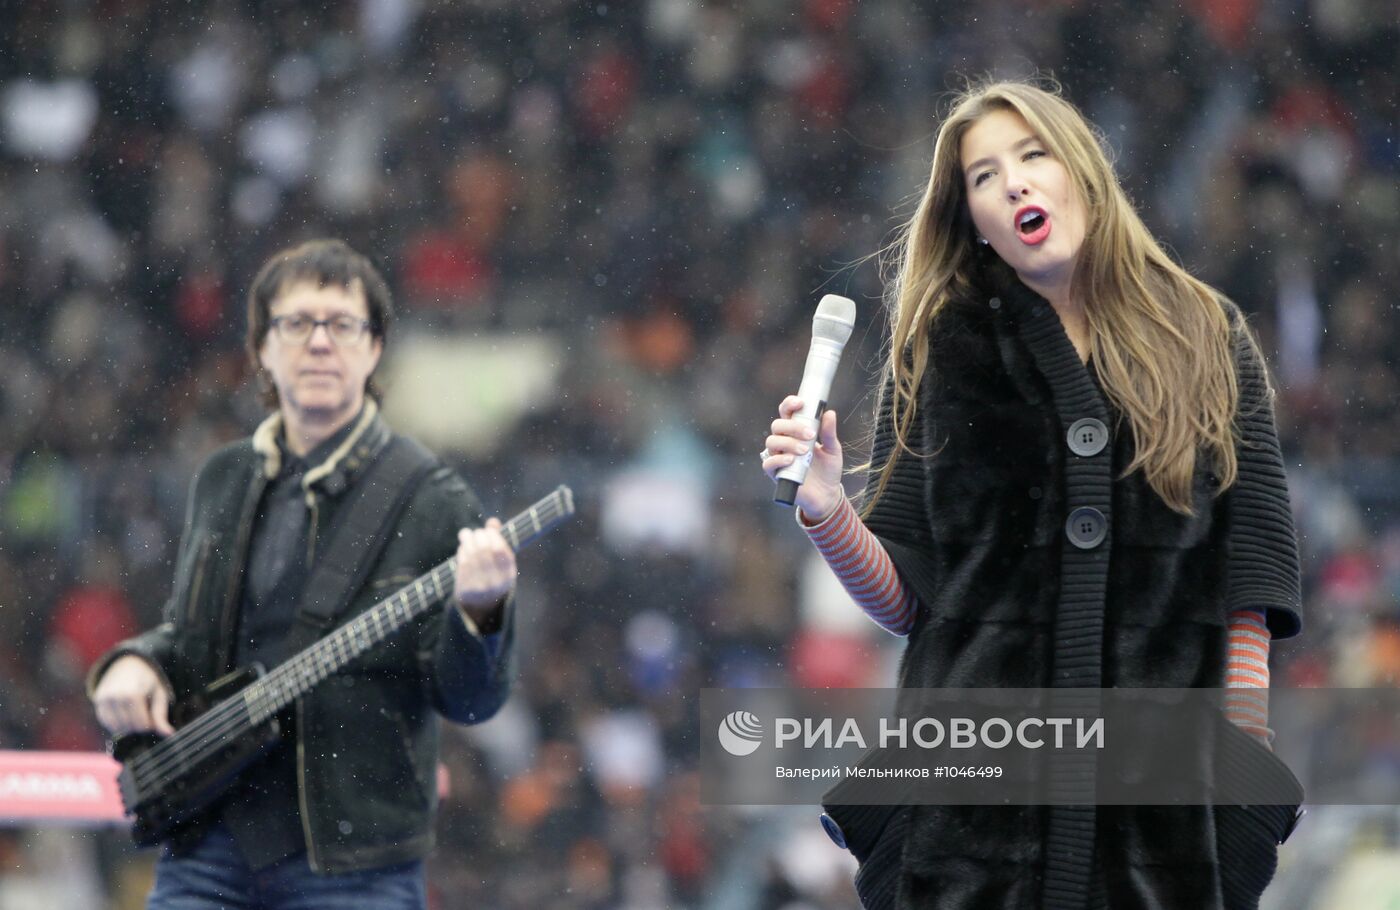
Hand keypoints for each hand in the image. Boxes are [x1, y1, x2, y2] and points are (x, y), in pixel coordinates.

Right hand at [91, 655, 174, 736]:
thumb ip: (161, 715)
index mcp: (133, 695)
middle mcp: (116, 697)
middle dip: (139, 726)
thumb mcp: (159, 693)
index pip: (142, 724)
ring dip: (127, 726)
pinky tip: (124, 714)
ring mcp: (104, 699)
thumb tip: (169, 734)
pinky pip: (106, 722)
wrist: (128, 663)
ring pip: (117, 728)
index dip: (150, 725)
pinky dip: (116, 723)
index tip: (153, 718)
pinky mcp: (97, 700)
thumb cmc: (148, 680)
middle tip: (144, 715)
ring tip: (135, 714)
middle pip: (129, 727)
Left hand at [452, 518, 516, 623]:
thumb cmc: (495, 575)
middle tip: (476, 532)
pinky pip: (462, 565)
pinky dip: (462, 552)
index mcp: (509, 575)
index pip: (499, 550)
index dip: (492, 536)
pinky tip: (463, 547)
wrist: (484, 605)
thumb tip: (493, 521)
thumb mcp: (502, 561)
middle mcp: (496, 582)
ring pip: (471, 556)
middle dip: (478, 537)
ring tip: (466, 534)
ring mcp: (480, 587)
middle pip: (483, 552)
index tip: (488, 530)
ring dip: (467, 541)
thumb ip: (499, 540)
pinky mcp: (466, 589)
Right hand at [762, 395, 843, 520]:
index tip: (801, 403)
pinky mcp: (776, 474)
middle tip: (810, 434)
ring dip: (788, 443)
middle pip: (777, 426)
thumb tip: (829, 413)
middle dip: (793, 427)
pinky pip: (768, 463)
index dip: (789, 405)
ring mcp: (779, 458)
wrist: (827, 495)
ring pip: (771, 442)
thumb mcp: (833, 449)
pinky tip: (792, 460)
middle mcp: (784, 442)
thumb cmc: (828, 470)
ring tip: (805, 451)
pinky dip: (778, 460)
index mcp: (796, 432)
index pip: (786, 413)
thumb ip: (829, 432)